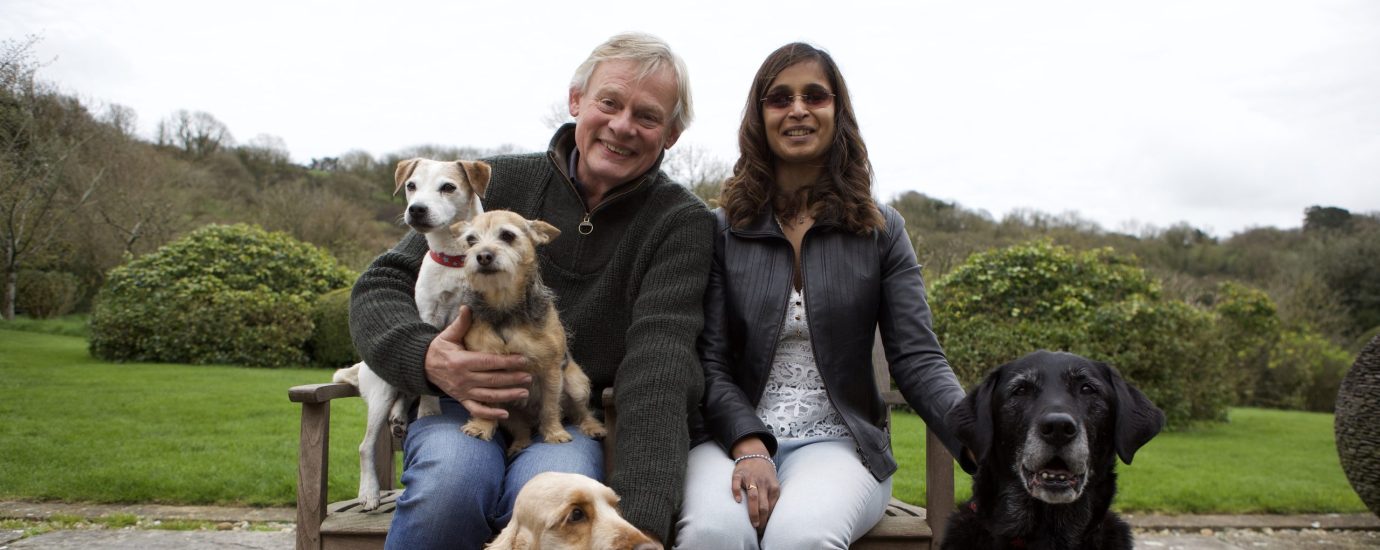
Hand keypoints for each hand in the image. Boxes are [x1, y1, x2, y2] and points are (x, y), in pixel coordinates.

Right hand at [425, 305, 529, 419]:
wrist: (422, 367)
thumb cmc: (439, 349)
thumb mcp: (447, 335)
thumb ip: (460, 323)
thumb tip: (467, 307)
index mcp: (461, 361)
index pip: (488, 362)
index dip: (506, 362)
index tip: (523, 360)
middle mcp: (463, 379)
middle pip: (492, 380)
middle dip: (512, 379)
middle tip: (529, 377)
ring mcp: (463, 391)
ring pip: (488, 396)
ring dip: (507, 395)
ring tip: (524, 393)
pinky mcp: (461, 400)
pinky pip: (476, 410)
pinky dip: (490, 414)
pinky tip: (505, 414)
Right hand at [730, 437, 778, 531]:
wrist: (754, 453)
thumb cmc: (764, 474)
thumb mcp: (772, 484)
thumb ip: (771, 498)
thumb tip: (770, 519)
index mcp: (773, 487)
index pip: (771, 508)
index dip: (768, 521)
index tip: (764, 530)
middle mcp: (763, 483)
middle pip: (763, 505)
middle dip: (762, 520)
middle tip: (759, 530)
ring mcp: (751, 478)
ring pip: (754, 496)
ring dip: (753, 512)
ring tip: (753, 524)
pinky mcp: (739, 474)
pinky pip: (737, 483)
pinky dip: (737, 492)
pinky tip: (737, 501)